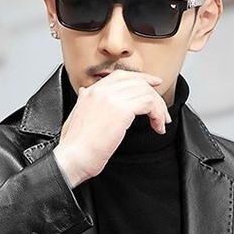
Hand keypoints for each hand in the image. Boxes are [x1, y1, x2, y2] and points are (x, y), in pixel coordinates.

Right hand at [57, 66, 171, 187]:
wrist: (72, 158)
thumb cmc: (74, 146)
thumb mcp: (75, 117)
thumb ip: (83, 102)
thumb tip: (85, 92)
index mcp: (91, 91)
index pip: (121, 76)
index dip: (141, 78)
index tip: (153, 85)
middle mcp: (101, 91)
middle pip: (137, 81)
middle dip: (154, 94)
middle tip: (162, 109)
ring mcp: (111, 98)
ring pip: (146, 92)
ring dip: (158, 108)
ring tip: (161, 123)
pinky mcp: (121, 110)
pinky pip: (149, 103)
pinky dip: (158, 114)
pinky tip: (157, 127)